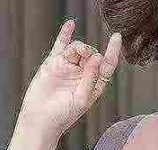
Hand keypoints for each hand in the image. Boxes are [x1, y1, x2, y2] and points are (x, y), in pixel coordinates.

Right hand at [16, 17, 121, 138]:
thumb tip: (97, 57)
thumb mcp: (82, 98)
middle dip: (90, 52)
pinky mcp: (54, 63)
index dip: (113, 52)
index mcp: (94, 84)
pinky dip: (65, 34)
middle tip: (86, 55)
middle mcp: (83, 74)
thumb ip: (91, 78)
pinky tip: (70, 24)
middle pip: (92, 55)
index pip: (107, 66)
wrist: (41, 117)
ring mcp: (69, 67)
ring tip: (78, 51)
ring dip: (80, 47)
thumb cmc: (63, 114)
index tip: (117, 37)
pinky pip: (61, 45)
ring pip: (77, 49)